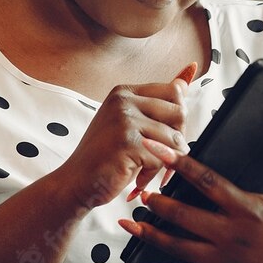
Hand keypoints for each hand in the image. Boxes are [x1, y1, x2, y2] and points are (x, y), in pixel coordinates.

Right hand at [49, 74, 192, 215]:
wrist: (76, 182)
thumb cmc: (106, 156)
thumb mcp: (130, 124)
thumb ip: (157, 105)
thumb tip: (185, 80)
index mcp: (125, 92)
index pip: (174, 92)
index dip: (177, 118)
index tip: (164, 134)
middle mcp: (123, 101)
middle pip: (179, 113)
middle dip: (177, 138)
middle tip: (158, 153)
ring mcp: (124, 120)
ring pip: (174, 138)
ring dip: (165, 159)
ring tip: (144, 166)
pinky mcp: (127, 142)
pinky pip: (163, 157)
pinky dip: (154, 172)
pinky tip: (137, 176)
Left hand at [118, 110, 262, 262]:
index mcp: (248, 208)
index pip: (206, 181)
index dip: (179, 164)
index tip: (157, 149)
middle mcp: (232, 235)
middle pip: (184, 216)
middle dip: (157, 200)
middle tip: (137, 185)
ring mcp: (225, 259)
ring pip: (179, 248)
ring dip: (151, 234)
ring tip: (127, 221)